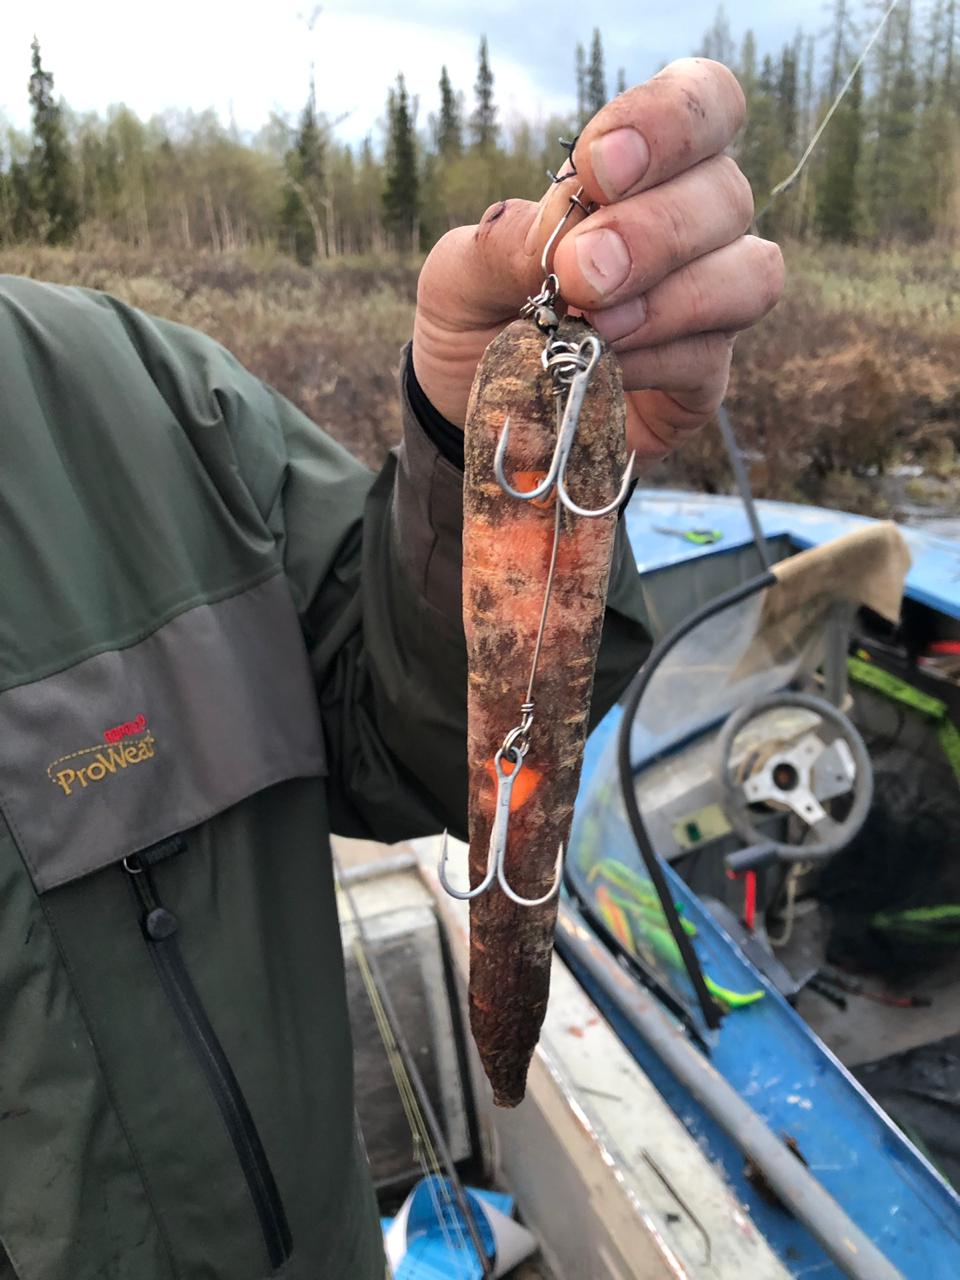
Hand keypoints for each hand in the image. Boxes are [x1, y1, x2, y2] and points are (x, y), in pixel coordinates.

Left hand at [412, 58, 783, 468]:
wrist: (466, 417)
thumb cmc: (475, 323)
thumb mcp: (458, 275)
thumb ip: (504, 242)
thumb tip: (569, 221)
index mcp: (641, 172)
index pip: (703, 104)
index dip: (669, 121)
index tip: (597, 168)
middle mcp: (690, 229)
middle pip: (728, 193)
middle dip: (655, 230)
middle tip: (580, 273)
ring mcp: (703, 308)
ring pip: (750, 274)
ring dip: (672, 298)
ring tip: (596, 327)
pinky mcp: (698, 383)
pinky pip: (711, 357)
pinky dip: (656, 360)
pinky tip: (602, 370)